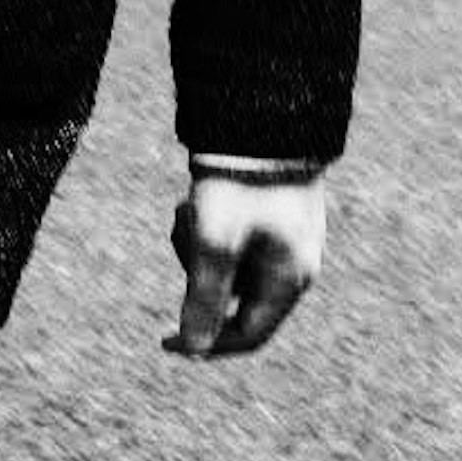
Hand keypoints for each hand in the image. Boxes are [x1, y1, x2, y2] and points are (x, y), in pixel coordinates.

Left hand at [167, 167, 327, 359]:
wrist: (264, 112)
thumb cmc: (240, 182)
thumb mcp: (214, 243)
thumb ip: (204, 298)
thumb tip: (193, 347)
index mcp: (290, 279)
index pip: (249, 336)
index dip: (206, 344)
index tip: (164, 339)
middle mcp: (297, 265)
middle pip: (234, 299)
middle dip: (199, 276)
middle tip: (183, 233)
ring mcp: (288, 239)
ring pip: (231, 267)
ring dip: (200, 247)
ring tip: (190, 206)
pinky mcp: (275, 215)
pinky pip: (236, 239)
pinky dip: (211, 226)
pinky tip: (199, 194)